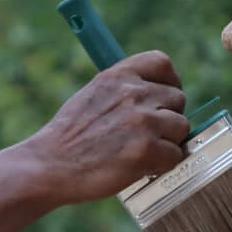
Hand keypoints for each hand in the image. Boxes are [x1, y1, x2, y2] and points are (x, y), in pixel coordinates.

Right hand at [20, 52, 188, 205]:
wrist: (50, 165)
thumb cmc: (69, 137)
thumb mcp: (92, 94)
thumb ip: (123, 90)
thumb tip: (154, 95)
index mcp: (118, 76)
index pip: (162, 63)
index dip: (170, 81)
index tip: (164, 98)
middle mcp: (133, 94)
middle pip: (178, 99)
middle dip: (168, 118)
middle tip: (149, 135)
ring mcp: (142, 122)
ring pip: (181, 128)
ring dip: (168, 143)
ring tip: (143, 153)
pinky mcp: (146, 150)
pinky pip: (175, 155)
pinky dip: (163, 166)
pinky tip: (143, 168)